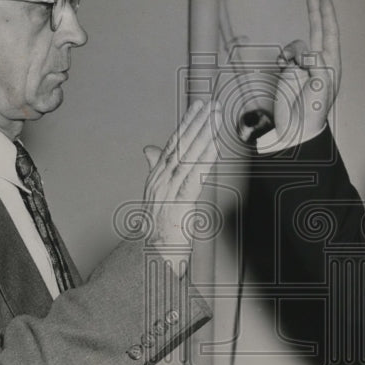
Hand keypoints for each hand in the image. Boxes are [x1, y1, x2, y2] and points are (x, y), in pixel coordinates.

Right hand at [141, 100, 220, 266]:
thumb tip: (150, 148)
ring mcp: (168, 193)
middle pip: (181, 147)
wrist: (152, 257)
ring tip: (215, 121)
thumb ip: (155, 169)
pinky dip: (204, 162)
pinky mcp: (179, 206)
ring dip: (203, 137)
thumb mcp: (155, 194)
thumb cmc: (159, 228)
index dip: (186, 124)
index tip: (198, 107)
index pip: (173, 144)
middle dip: (197, 124)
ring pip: (188, 159)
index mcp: (157, 177)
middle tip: (211, 106)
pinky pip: (193, 179)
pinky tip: (214, 149)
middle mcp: (161, 181)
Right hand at [272, 0, 340, 143]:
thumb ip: (317, 64)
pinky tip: (283, 64)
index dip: (328, 16)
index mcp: (332, 65)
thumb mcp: (322, 85)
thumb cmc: (313, 110)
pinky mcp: (288, 71)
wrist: (295, 127)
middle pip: (317, 31)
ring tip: (293, 65)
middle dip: (314, 12)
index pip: (330, 35)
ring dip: (294, 50)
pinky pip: (285, 54)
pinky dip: (283, 56)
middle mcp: (318, 63)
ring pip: (297, 45)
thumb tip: (307, 52)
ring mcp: (302, 66)